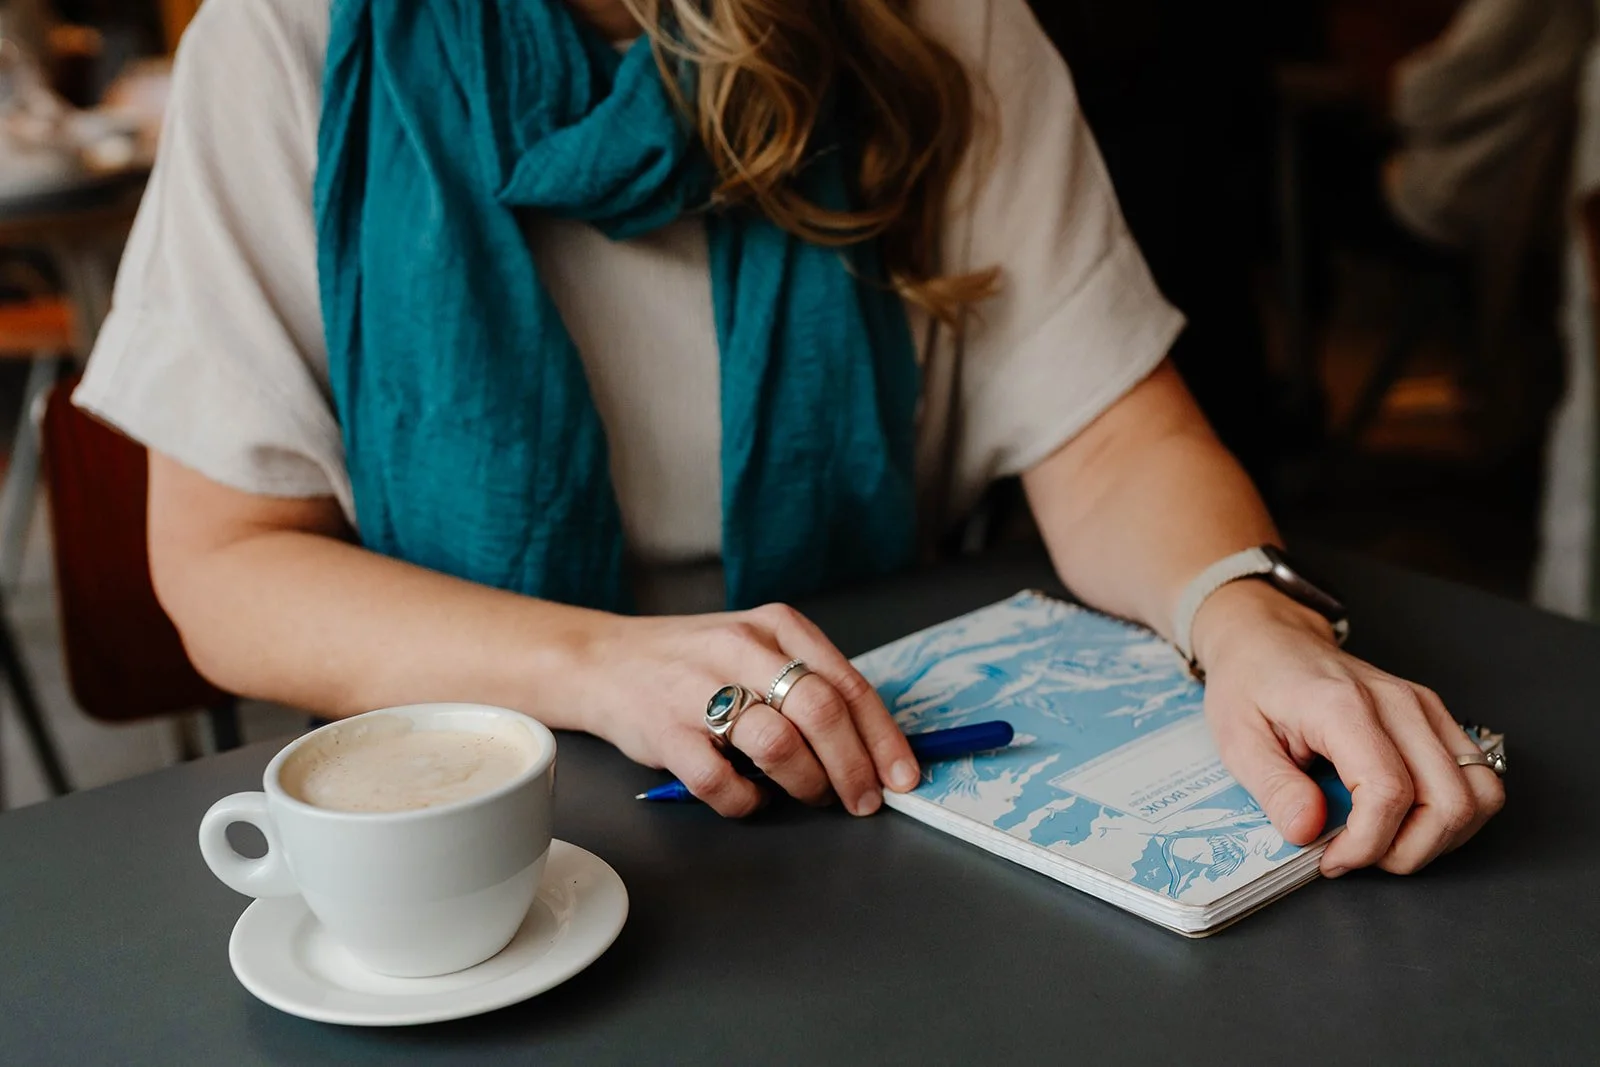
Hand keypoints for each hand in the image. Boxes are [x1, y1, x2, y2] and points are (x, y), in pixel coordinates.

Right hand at [573, 604, 920, 817]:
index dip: (883, 738)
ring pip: (779, 745)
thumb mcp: (758, 645)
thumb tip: (871, 744)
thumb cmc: (695, 661)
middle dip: (854, 767)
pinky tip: (751, 797)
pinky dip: (748, 802)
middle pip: (822, 711)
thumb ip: (809, 681)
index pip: (848, 684)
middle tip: (863, 800)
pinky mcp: (667, 732)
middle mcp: (742, 649)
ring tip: (808, 795)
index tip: (902, 776)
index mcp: (777, 626)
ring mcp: (701, 690)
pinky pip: (723, 783)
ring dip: (806, 784)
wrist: (605, 660)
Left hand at [1191, 582, 1504, 875]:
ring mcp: (1424, 708)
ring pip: (1478, 794)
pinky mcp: (1434, 718)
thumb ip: (1273, 788)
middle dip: (1407, 851)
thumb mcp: (1236, 739)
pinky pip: (1477, 779)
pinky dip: (1453, 814)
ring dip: (1439, 838)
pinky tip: (1407, 820)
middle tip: (1357, 855)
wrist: (1268, 639)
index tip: (1331, 859)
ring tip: (1384, 840)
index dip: (1367, 844)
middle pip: (1448, 802)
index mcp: (1343, 707)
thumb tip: (1307, 832)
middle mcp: (1397, 704)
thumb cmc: (1251, 682)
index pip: (1388, 793)